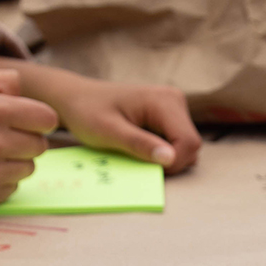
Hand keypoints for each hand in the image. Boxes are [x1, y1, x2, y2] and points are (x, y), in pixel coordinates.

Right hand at [0, 72, 57, 206]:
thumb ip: (1, 80)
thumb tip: (26, 92)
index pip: (46, 119)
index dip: (38, 119)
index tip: (27, 122)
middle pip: (40, 146)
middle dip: (25, 140)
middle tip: (0, 138)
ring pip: (27, 169)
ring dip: (13, 162)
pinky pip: (11, 188)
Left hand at [13, 63, 202, 172]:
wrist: (75, 97)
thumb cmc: (87, 111)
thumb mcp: (109, 132)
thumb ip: (139, 145)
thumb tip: (169, 159)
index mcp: (165, 101)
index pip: (188, 142)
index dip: (172, 163)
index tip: (144, 168)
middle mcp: (175, 101)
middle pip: (191, 146)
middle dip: (168, 162)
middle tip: (134, 160)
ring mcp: (173, 108)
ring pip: (184, 147)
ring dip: (163, 159)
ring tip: (133, 151)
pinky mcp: (167, 117)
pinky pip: (174, 143)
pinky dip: (159, 153)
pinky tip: (137, 147)